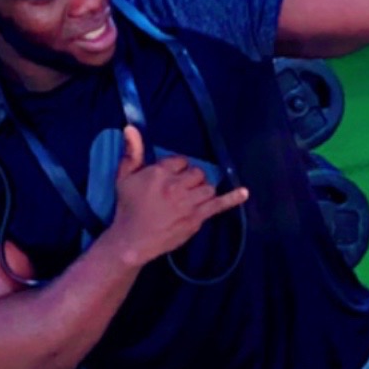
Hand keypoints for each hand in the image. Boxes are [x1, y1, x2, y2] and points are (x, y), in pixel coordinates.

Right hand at [109, 127, 247, 268]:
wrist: (132, 241)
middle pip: (197, 173)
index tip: (171, 177)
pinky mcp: (197, 218)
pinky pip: (219, 205)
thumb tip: (131, 128)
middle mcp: (176, 185)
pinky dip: (233, 198)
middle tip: (181, 190)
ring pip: (208, 187)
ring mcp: (189, 202)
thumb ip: (132, 153)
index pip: (180, 160)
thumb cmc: (127, 208)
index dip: (177, 168)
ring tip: (191, 198)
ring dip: (202, 190)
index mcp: (160, 173)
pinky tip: (244, 193)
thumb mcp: (124, 177)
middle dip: (191, 179)